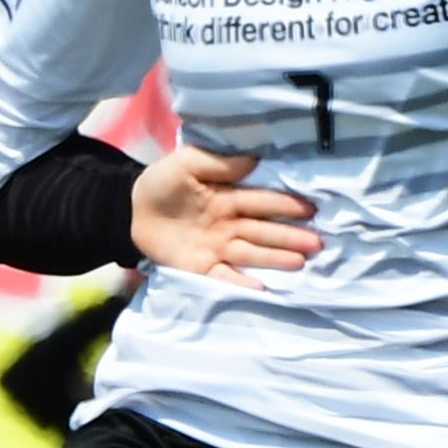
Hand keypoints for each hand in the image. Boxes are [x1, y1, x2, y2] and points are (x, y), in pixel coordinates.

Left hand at [130, 141, 321, 285]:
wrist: (129, 209)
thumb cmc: (162, 182)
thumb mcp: (187, 162)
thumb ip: (218, 162)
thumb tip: (254, 159)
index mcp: (228, 197)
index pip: (261, 201)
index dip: (285, 205)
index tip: (311, 208)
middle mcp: (228, 224)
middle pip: (263, 230)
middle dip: (290, 236)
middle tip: (318, 243)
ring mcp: (217, 247)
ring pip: (252, 253)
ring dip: (276, 258)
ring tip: (301, 261)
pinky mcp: (201, 267)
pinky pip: (225, 276)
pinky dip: (241, 283)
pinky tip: (262, 288)